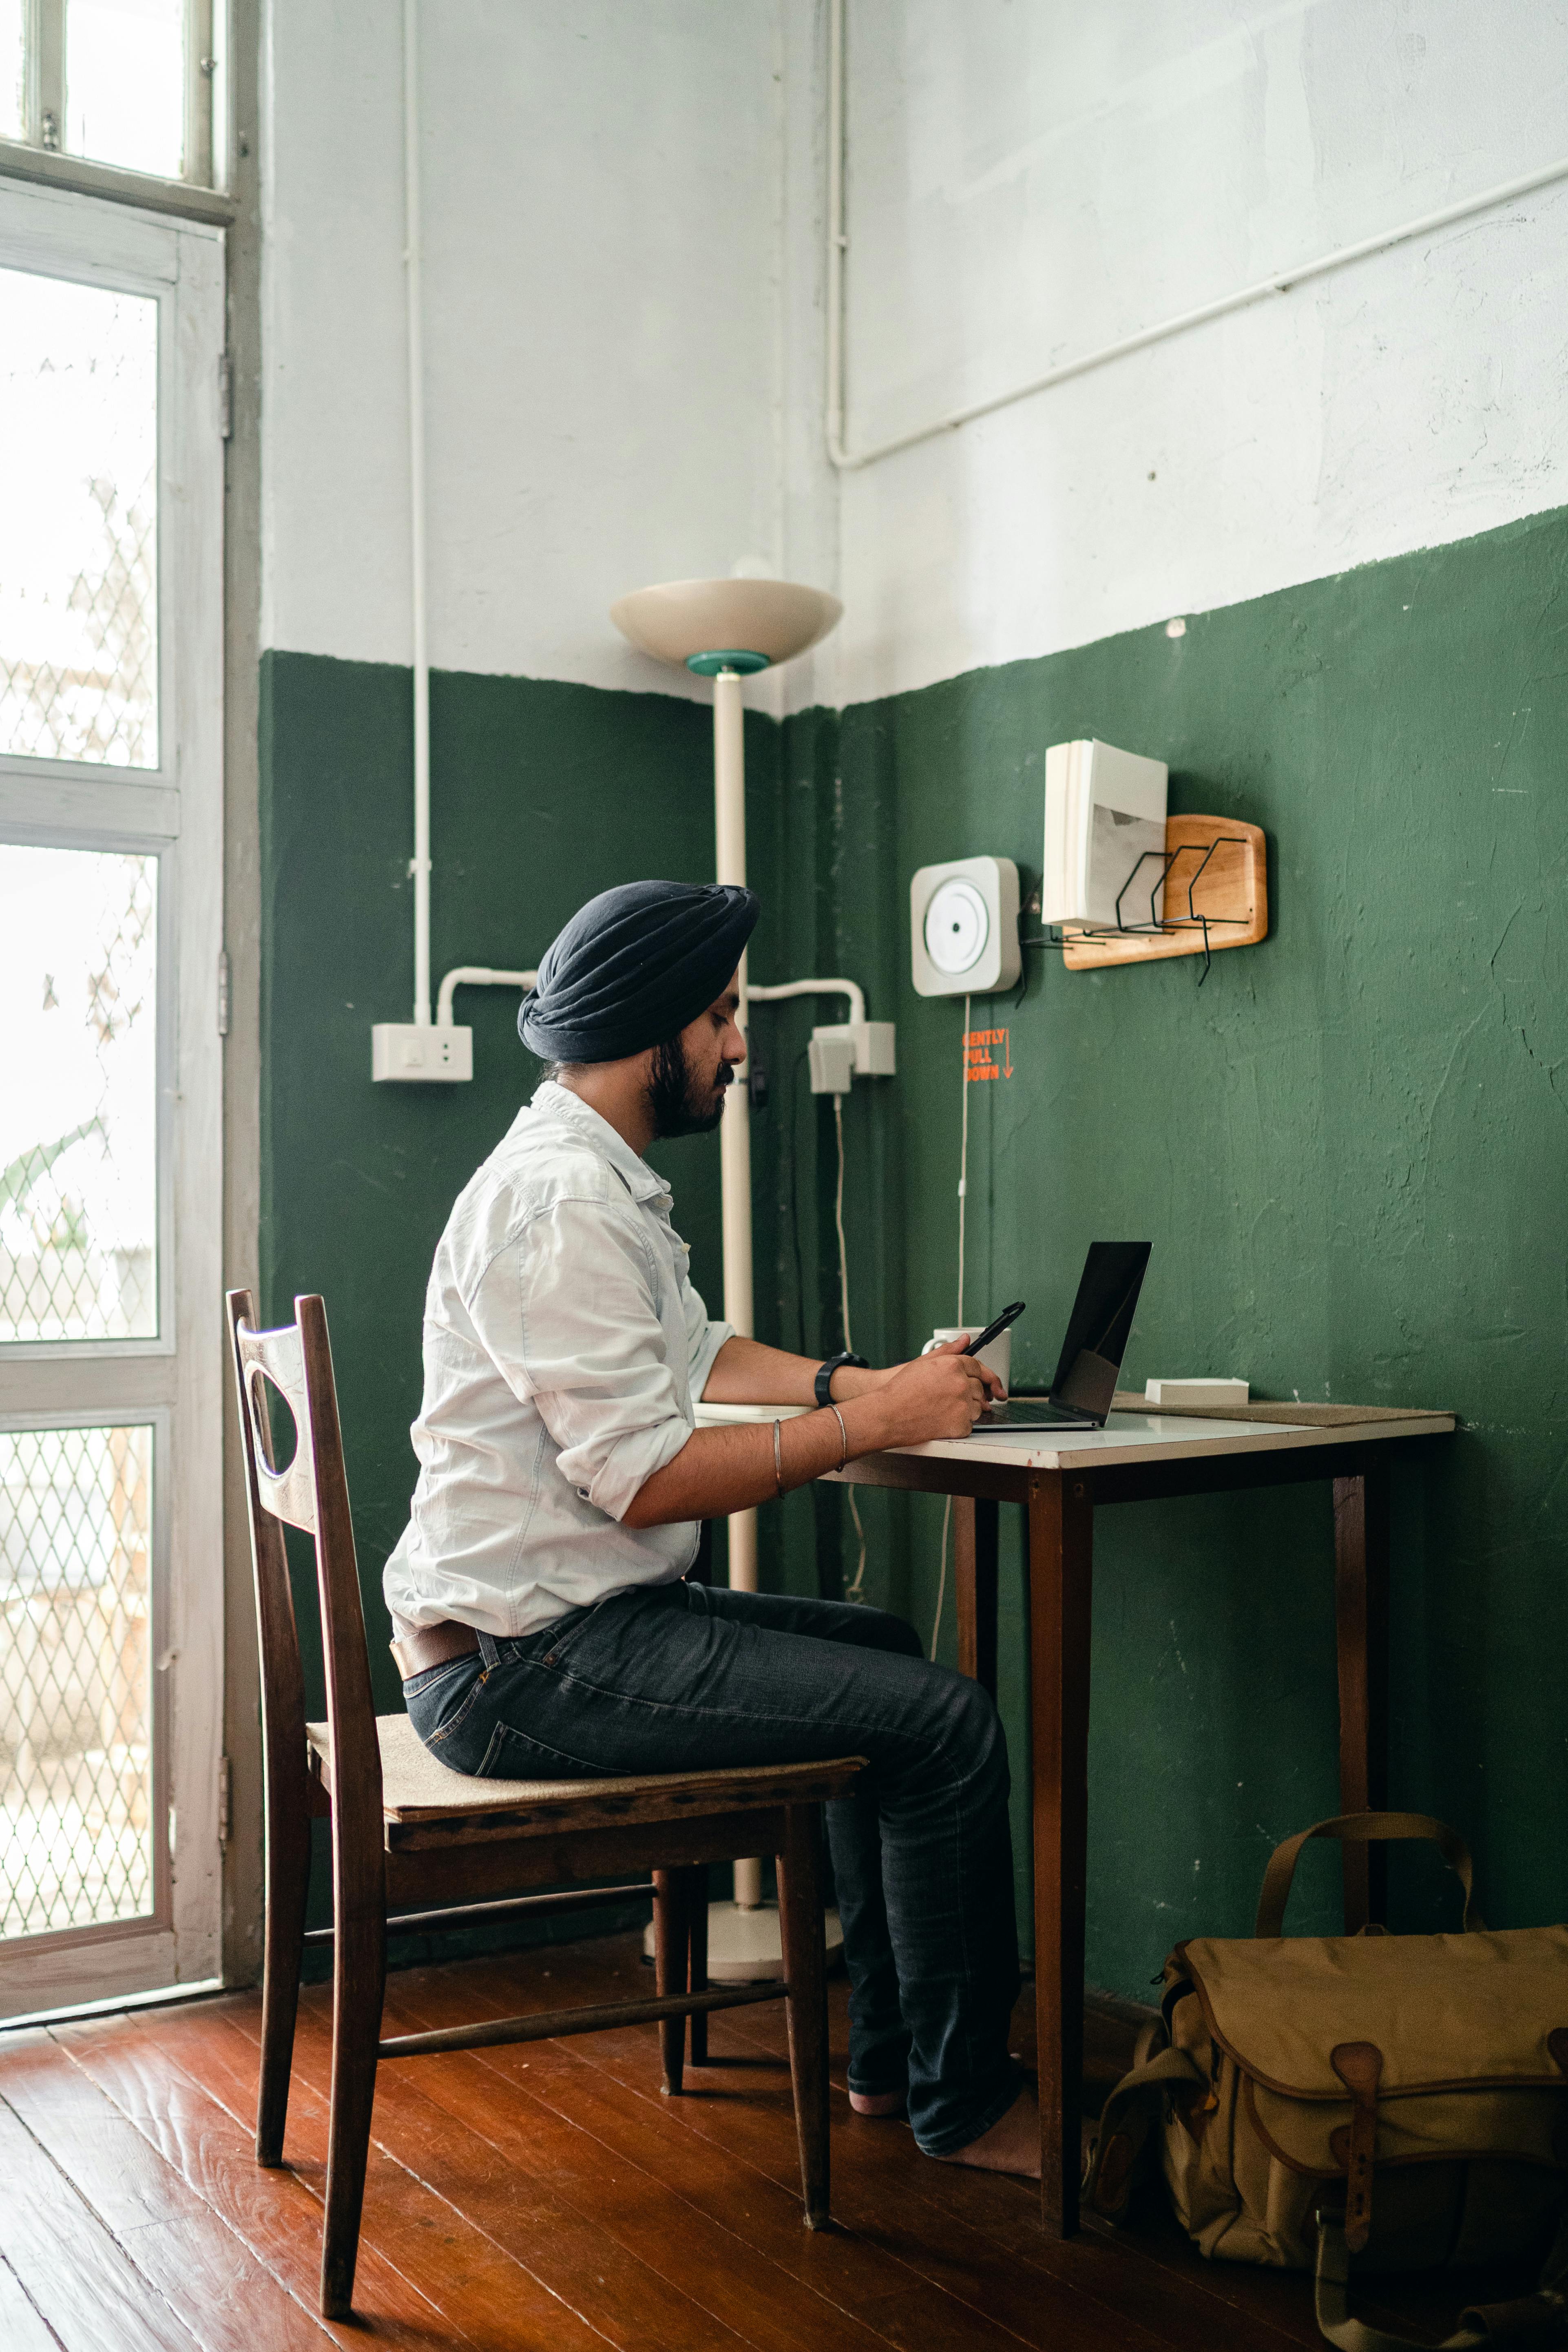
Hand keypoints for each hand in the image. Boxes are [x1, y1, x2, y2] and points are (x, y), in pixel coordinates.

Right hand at [860, 1337, 1004, 1447]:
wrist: (888, 1415)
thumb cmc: (900, 1391)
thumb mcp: (923, 1363)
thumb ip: (949, 1351)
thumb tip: (965, 1340)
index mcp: (953, 1365)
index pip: (979, 1367)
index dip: (985, 1375)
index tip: (991, 1384)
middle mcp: (961, 1383)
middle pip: (979, 1389)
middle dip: (970, 1394)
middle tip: (953, 1399)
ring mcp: (962, 1404)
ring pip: (977, 1408)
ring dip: (966, 1410)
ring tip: (943, 1410)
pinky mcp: (961, 1424)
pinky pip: (969, 1425)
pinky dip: (960, 1425)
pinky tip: (943, 1421)